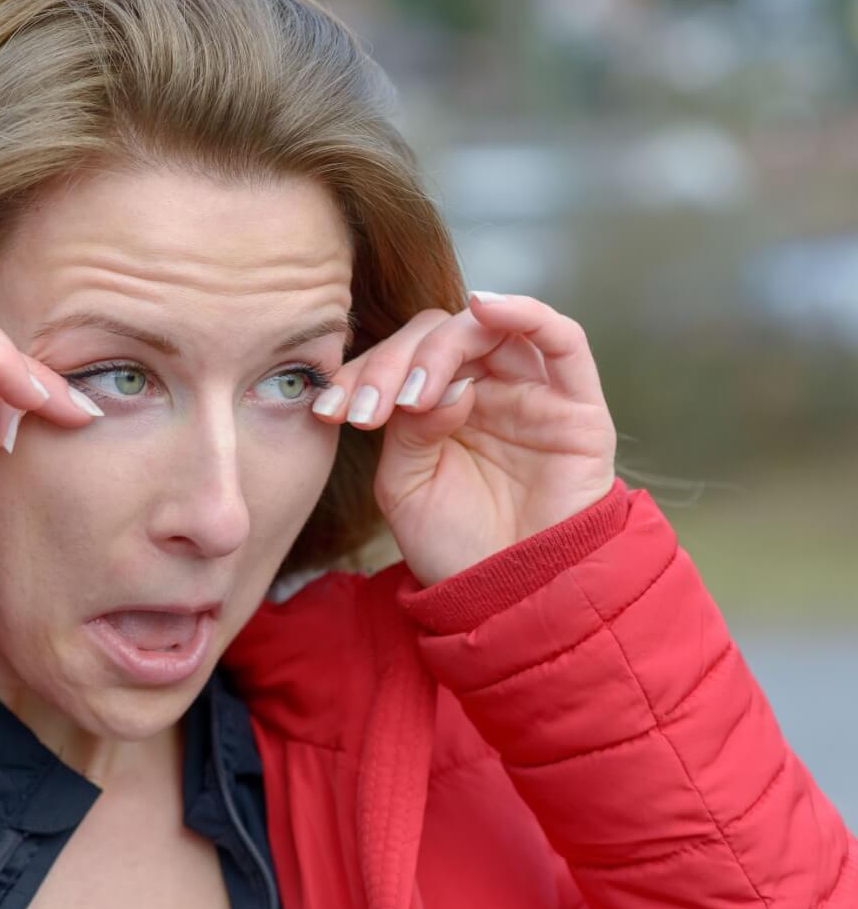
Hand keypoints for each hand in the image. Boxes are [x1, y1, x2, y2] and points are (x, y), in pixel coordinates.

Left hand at [311, 291, 617, 586]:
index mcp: (438, 405)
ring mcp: (531, 394)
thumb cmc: (455, 546)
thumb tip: (440, 387)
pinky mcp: (577, 407)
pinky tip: (484, 308)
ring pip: (488, 331)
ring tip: (413, 394)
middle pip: (438, 336)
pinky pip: (563, 339)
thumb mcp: (405, 485)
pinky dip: (525, 312)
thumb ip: (408, 429)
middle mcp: (485, 389)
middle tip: (371, 410)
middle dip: (393, 364)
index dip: (363, 372)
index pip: (401, 357)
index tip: (331, 411)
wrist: (510, 601)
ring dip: (442, 348)